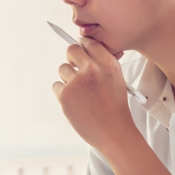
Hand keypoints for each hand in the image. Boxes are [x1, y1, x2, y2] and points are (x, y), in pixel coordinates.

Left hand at [52, 36, 134, 151]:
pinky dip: (62, 93)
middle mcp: (92, 69)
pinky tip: (75, 103)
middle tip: (74, 68)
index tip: (82, 53)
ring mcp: (77, 81)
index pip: (89, 42)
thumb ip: (106, 62)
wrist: (114, 132)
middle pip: (71, 50)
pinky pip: (56, 85)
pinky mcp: (65, 95)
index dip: (83, 47)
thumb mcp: (118, 80)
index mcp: (108, 63)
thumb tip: (94, 47)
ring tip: (80, 94)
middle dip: (71, 57)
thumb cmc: (116, 107)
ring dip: (67, 79)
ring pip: (62, 69)